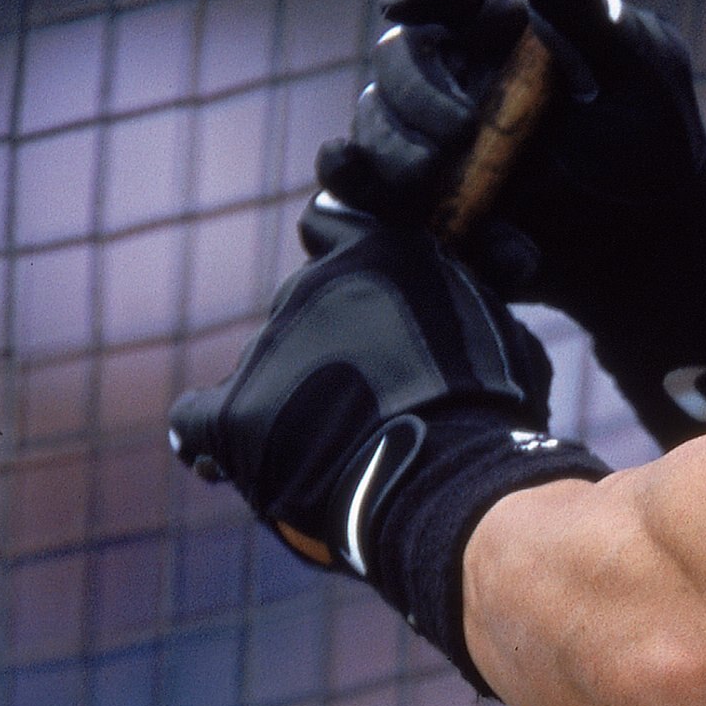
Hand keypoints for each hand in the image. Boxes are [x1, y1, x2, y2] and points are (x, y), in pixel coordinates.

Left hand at [168, 218, 605, 682]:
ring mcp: (267, 349)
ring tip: (328, 450)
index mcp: (377, 253)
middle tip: (370, 399)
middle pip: (302, 307)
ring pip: (266, 365)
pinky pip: (198, 418)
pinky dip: (209, 435)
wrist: (440, 482)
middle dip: (328, 344)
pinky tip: (221, 457)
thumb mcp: (507, 340)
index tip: (368, 299)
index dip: (348, 257)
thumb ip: (472, 314)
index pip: (335, 223)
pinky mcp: (232, 411)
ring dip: (291, 397)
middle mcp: (311, 285)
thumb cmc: (490, 414)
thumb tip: (478, 319)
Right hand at [308, 0, 705, 445]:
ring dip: (403, 166)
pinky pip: (372, 206)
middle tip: (459, 135)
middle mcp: (459, 73)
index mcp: (509, 25)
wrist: (652, 240)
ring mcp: (432, 138)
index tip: (405, 6)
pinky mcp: (420, 201)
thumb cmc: (652, 137)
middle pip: (395, 61)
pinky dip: (395, 222)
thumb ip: (592, 24)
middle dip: (413, 95)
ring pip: (371, 134)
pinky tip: (439, 240)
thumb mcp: (639, 76)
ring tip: (472, 209)